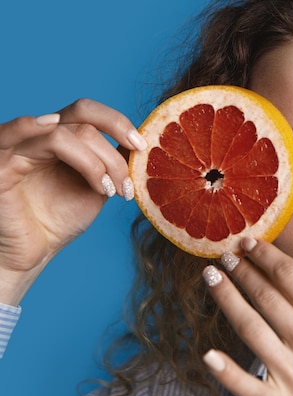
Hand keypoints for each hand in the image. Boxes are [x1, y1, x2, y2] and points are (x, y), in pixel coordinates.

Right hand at [0, 99, 146, 304]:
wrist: (34, 251)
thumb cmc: (60, 218)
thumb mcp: (98, 185)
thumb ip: (113, 161)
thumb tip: (140, 143)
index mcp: (59, 135)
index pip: (88, 111)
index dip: (118, 122)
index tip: (142, 147)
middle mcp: (38, 134)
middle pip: (82, 115)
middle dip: (114, 148)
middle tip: (128, 180)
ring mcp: (18, 145)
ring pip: (66, 132)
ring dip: (98, 162)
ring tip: (111, 191)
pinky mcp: (2, 163)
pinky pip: (25, 137)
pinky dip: (64, 149)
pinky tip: (85, 166)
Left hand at [202, 239, 292, 395]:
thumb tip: (272, 263)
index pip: (291, 278)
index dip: (265, 256)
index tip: (248, 242)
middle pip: (268, 298)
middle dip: (243, 271)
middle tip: (225, 254)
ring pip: (252, 329)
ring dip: (227, 298)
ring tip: (212, 276)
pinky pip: (248, 386)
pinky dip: (227, 372)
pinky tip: (209, 354)